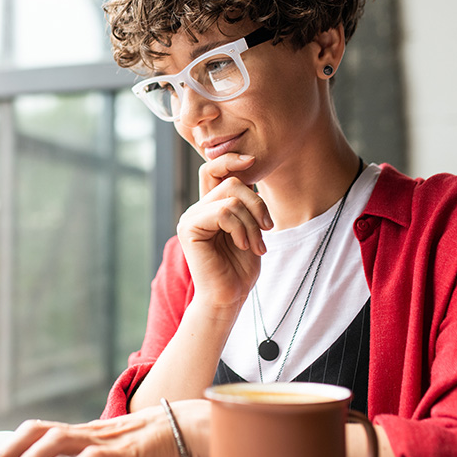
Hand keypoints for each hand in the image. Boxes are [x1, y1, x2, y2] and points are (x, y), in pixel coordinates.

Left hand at [0, 401, 208, 456]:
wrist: (179, 428)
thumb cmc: (143, 444)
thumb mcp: (101, 452)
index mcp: (76, 433)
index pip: (31, 433)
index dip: (4, 451)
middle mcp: (83, 432)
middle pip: (34, 432)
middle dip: (4, 455)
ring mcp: (100, 439)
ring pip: (55, 441)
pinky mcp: (119, 452)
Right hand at [177, 153, 272, 308]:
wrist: (229, 297)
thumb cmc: (240, 267)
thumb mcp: (250, 227)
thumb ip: (246, 202)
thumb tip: (251, 170)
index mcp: (210, 206)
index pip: (214, 169)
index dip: (231, 159)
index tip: (253, 160)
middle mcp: (197, 208)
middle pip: (231, 182)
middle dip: (257, 204)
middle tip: (267, 229)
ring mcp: (190, 217)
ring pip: (231, 197)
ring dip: (252, 222)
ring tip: (256, 245)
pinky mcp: (189, 228)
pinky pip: (223, 211)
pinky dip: (241, 228)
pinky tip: (243, 245)